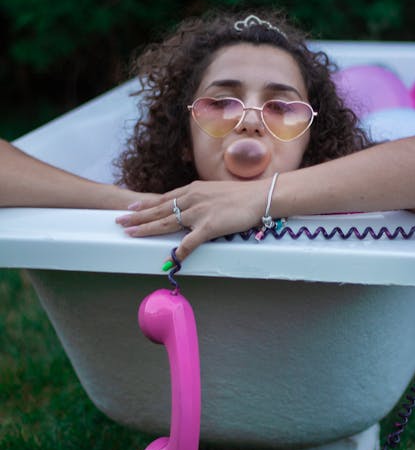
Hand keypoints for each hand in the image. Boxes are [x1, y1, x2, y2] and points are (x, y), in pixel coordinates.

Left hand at [115, 179, 267, 260]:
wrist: (259, 196)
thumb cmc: (242, 195)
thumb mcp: (215, 191)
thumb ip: (202, 198)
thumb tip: (194, 205)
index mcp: (193, 190)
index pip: (164, 198)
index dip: (146, 203)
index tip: (131, 206)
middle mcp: (192, 199)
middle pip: (159, 209)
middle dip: (137, 215)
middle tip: (119, 220)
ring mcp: (199, 212)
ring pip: (167, 222)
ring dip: (147, 228)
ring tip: (130, 233)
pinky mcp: (209, 226)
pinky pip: (190, 242)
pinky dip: (180, 251)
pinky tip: (170, 259)